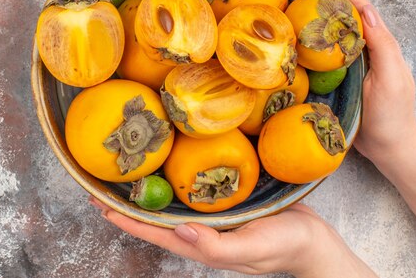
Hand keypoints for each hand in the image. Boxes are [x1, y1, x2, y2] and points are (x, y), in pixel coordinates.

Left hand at [90, 197, 375, 276]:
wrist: (315, 242)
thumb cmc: (285, 247)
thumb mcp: (252, 248)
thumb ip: (215, 245)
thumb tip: (178, 231)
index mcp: (200, 244)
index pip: (153, 232)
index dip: (125, 218)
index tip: (100, 202)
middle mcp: (200, 231)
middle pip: (156, 217)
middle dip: (129, 203)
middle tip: (104, 182)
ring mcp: (211, 218)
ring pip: (171, 204)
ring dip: (149, 191)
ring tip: (129, 173)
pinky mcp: (225, 203)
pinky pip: (193, 192)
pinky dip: (176, 181)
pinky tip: (171, 166)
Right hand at [315, 0, 415, 161]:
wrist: (388, 148)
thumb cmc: (392, 115)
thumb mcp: (391, 79)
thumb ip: (382, 46)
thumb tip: (365, 12)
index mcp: (376, 41)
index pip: (356, 4)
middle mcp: (360, 46)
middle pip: (338, 11)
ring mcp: (346, 61)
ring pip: (325, 31)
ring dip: (309, 13)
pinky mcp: (335, 77)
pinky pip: (316, 53)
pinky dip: (303, 40)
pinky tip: (288, 38)